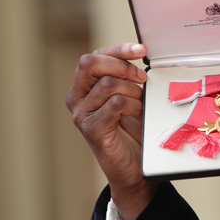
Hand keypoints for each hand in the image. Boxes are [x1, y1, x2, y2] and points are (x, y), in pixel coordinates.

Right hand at [65, 42, 156, 219]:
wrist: (134, 169)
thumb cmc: (133, 131)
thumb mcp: (130, 96)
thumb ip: (127, 77)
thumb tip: (141, 55)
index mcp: (84, 87)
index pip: (94, 57)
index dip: (118, 49)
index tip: (141, 50)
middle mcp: (77, 99)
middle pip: (90, 64)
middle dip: (122, 65)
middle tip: (142, 77)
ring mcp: (81, 115)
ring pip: (108, 84)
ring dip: (133, 91)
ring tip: (141, 104)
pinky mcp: (91, 130)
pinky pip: (116, 104)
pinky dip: (133, 106)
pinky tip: (138, 115)